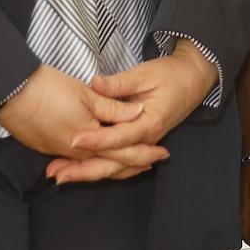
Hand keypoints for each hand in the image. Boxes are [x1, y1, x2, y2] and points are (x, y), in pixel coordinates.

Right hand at [0, 65, 168, 181]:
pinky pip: (74, 161)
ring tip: (127, 167)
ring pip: (90, 165)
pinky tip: (92, 160)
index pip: (122, 150)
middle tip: (150, 166)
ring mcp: (58, 151)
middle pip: (108, 164)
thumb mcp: (85, 92)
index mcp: (88, 137)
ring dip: (110, 166)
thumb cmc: (47, 88)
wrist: (9, 92)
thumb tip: (138, 111)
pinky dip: (89, 164)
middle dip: (130, 167)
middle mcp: (74, 151)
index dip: (143, 152)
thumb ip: (113, 105)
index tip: (160, 153)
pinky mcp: (46, 147)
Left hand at [54, 41, 217, 182]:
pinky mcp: (138, 142)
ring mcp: (143, 144)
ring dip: (86, 172)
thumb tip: (94, 83)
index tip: (72, 140)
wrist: (192, 80)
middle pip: (113, 163)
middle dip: (83, 170)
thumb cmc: (170, 74)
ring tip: (59, 176)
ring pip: (114, 167)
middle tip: (57, 174)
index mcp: (149, 123)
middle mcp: (146, 139)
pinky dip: (97, 166)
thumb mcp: (144, 74)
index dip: (95, 140)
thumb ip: (118, 82)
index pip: (118, 137)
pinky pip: (118, 161)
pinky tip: (77, 170)